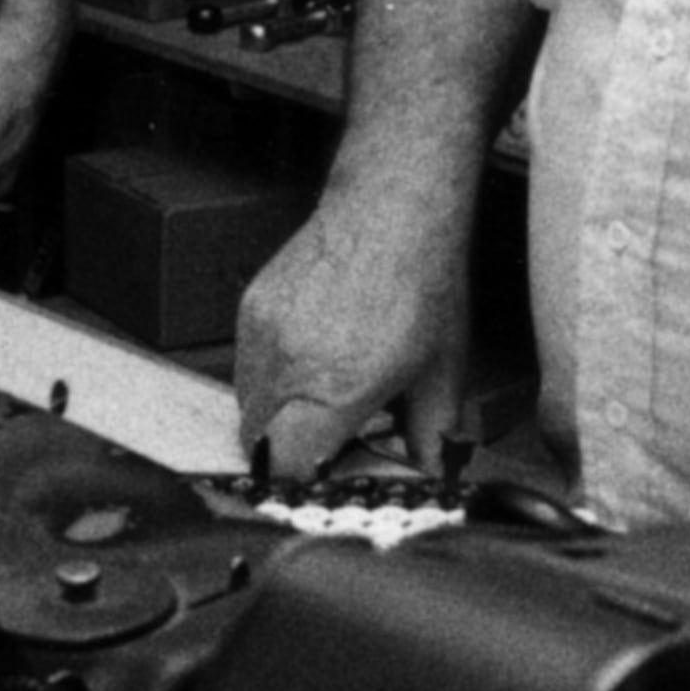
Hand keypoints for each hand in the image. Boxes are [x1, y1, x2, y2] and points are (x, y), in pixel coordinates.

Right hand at [233, 193, 471, 485]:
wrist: (393, 206)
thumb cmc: (425, 285)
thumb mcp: (442, 375)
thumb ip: (430, 438)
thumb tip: (427, 478)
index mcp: (335, 389)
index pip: (288, 467)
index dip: (303, 484)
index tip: (326, 480)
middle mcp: (288, 365)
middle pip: (258, 443)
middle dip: (288, 453)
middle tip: (330, 444)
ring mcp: (262, 334)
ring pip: (247, 405)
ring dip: (277, 416)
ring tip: (324, 396)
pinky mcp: (251, 309)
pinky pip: (247, 364)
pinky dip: (272, 376)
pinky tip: (315, 355)